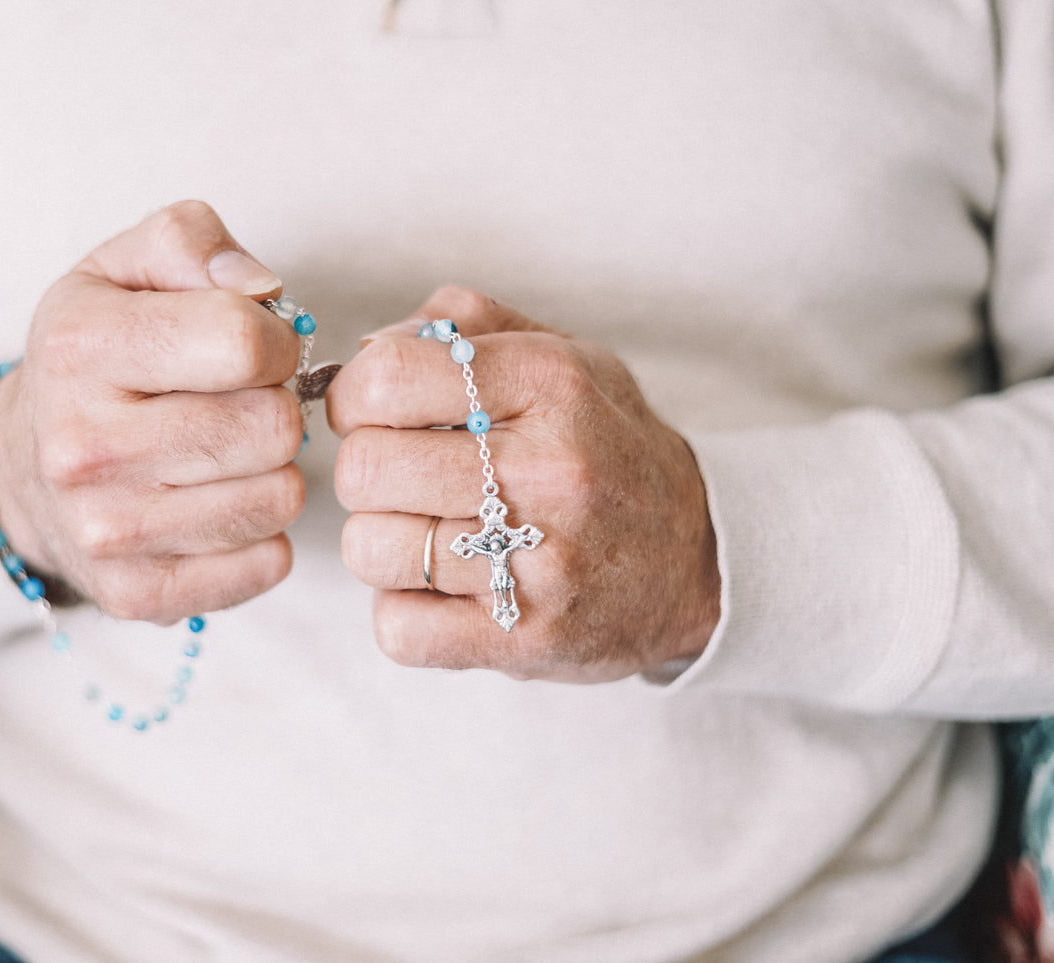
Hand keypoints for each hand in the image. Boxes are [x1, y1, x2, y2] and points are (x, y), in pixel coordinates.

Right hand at [0, 201, 305, 622]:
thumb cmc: (97, 355)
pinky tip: (220, 506)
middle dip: (275, 408)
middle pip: (269, 428)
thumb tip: (263, 290)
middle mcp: (82, 446)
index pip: (243, 341)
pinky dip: (263, 536)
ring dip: (273, 473)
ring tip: (229, 456)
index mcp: (80, 347)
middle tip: (241, 405)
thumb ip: (192, 241)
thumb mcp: (123, 267)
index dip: (274, 339)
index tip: (255, 348)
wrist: (23, 466)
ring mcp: (106, 531)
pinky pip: (267, 565)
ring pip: (278, 500)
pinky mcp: (136, 593)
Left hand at [326, 286, 719, 682]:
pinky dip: (403, 612)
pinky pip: (397, 628)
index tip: (372, 413)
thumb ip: (462, 326)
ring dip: (382, 544)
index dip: (355, 397)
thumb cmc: (606, 448)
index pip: (388, 378)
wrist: (702, 560)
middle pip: (366, 468)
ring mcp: (542, 563)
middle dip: (366, 473)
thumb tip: (366, 350)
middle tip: (403, 480)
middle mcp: (548, 470)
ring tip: (430, 534)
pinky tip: (444, 590)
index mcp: (549, 382)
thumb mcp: (563, 355)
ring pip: (370, 550)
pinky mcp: (526, 640)